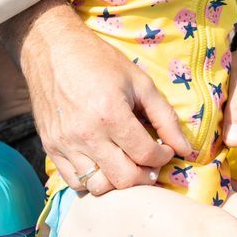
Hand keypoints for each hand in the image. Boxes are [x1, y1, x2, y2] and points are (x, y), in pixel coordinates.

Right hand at [19, 8, 193, 195]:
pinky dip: (92, 181)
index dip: (163, 157)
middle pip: (123, 179)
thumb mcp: (139, 81)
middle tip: (150, 164)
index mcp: (110, 113)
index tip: (164, 149)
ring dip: (118, 182)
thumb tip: (186, 149)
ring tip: (126, 166)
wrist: (52, 49)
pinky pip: (74, 182)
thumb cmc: (99, 61)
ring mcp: (65, 143)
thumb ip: (165, 117)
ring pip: (98, 187)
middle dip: (145, 176)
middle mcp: (86, 134)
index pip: (145, 155)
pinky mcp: (50, 147)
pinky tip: (103, 165)